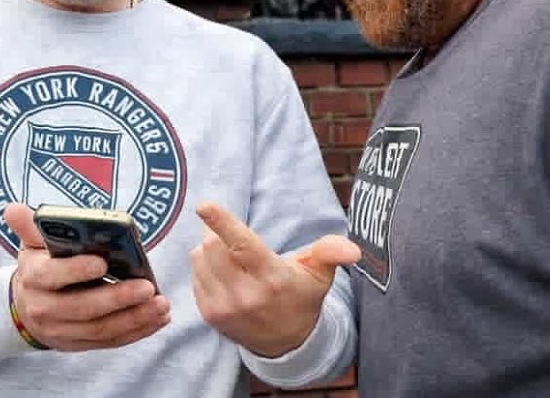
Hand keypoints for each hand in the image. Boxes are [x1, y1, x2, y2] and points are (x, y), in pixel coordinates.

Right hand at [3, 203, 170, 350]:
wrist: (27, 306)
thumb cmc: (39, 266)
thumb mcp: (31, 244)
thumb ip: (30, 226)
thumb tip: (13, 208)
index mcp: (34, 278)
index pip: (53, 275)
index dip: (76, 270)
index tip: (103, 262)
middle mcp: (45, 309)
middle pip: (82, 308)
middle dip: (117, 298)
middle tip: (148, 287)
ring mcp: (62, 331)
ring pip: (100, 329)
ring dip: (134, 318)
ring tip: (161, 305)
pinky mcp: (78, 344)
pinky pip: (109, 341)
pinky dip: (136, 332)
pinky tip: (158, 319)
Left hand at [190, 201, 359, 357]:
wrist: (286, 343)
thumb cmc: (301, 295)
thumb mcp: (320, 274)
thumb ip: (331, 254)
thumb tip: (354, 251)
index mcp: (273, 279)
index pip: (242, 246)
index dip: (221, 223)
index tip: (203, 205)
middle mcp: (247, 296)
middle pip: (213, 246)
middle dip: (218, 232)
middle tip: (233, 236)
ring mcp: (225, 308)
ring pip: (200, 258)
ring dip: (210, 249)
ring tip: (234, 260)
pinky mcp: (210, 316)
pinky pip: (195, 275)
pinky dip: (205, 267)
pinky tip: (226, 276)